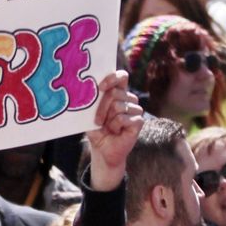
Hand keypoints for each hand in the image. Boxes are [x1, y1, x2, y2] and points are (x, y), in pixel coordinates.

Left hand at [85, 71, 142, 191]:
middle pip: (115, 92)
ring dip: (108, 118)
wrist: (102, 148)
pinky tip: (116, 131)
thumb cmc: (96, 129)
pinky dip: (115, 125)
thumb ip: (92, 100)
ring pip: (119, 105)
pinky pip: (124, 118)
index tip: (100, 86)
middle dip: (102, 106)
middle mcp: (128, 99)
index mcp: (118, 92)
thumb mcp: (90, 113)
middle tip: (98, 119)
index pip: (121, 77)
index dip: (112, 78)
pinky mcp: (139, 122)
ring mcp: (135, 110)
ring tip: (107, 126)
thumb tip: (86, 88)